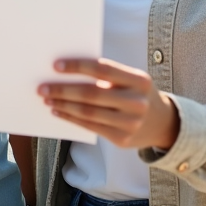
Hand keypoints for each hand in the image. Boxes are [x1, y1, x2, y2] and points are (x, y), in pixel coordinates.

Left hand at [39, 58, 179, 150]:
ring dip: (64, 106)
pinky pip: (91, 127)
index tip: (56, 66)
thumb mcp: (131, 79)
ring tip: (48, 99)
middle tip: (43, 87)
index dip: (78, 67)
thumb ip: (107, 74)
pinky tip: (59, 112)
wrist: (162, 123)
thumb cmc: (136, 92)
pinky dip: (71, 119)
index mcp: (139, 80)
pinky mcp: (122, 139)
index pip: (103, 69)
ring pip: (89, 113)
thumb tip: (67, 71)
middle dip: (64, 90)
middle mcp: (137, 102)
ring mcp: (131, 123)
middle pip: (92, 94)